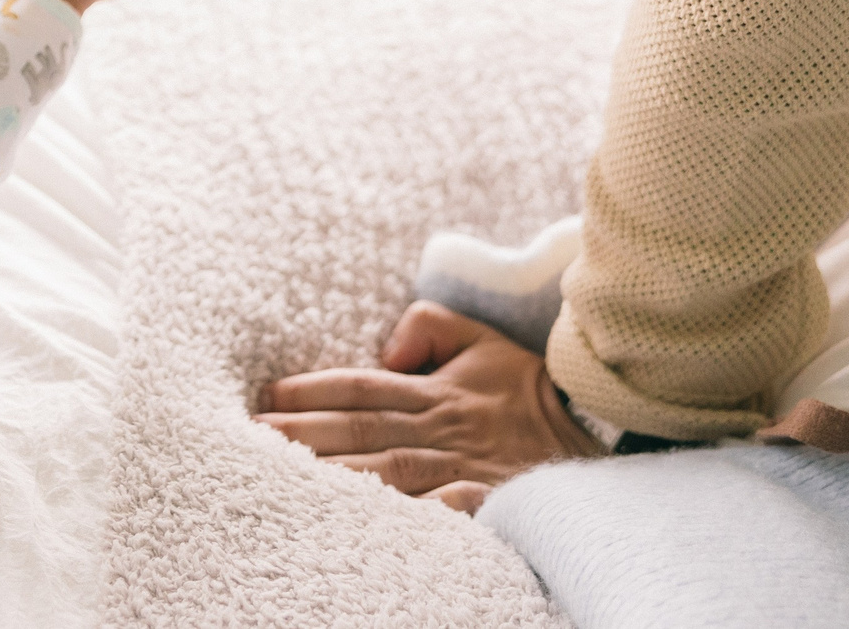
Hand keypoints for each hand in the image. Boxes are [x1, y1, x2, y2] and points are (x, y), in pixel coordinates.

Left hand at [253, 302, 602, 513]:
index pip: (359, 387)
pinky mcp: (488, 502)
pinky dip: (414, 515)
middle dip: (303, 436)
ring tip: (285, 480)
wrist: (597, 431)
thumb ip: (428, 326)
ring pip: (388, 473)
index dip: (310, 391)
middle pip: (360, 431)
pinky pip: (445, 511)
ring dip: (336, 476)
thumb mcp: (481, 340)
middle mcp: (441, 428)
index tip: (264, 400)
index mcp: (434, 390)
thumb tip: (387, 344)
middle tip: (250, 441)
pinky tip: (373, 522)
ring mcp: (463, 468)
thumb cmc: (528, 390)